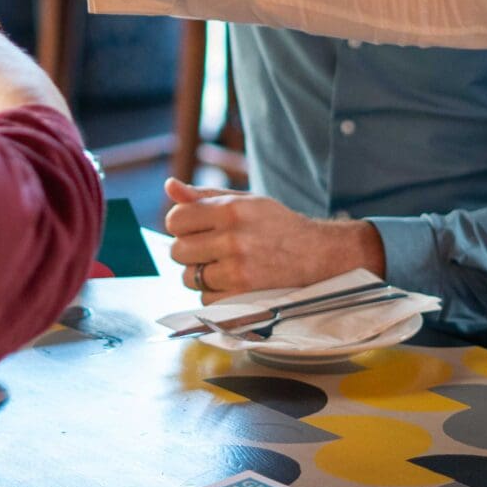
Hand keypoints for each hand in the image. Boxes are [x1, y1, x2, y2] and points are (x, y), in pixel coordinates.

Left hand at [164, 180, 384, 298]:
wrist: (317, 253)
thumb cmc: (277, 225)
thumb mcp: (245, 201)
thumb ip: (204, 195)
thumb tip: (170, 186)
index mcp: (230, 209)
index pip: (176, 220)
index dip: (181, 226)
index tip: (195, 230)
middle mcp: (232, 237)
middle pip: (177, 252)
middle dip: (189, 252)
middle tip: (209, 250)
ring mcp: (238, 268)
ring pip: (189, 278)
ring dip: (200, 276)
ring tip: (223, 266)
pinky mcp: (243, 294)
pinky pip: (206, 299)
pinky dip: (214, 294)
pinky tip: (233, 282)